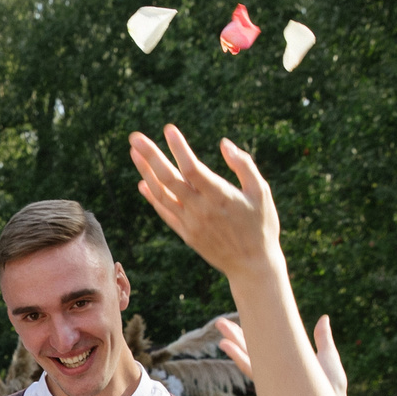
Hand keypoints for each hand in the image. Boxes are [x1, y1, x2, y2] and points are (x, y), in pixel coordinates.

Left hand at [130, 128, 282, 279]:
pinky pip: (164, 212)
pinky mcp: (186, 234)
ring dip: (145, 172)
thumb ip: (244, 165)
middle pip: (168, 179)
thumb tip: (224, 143)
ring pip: (161, 195)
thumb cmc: (261, 225)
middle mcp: (201, 209)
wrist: (252, 266)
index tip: (169, 129)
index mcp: (220, 196)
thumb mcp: (262, 192)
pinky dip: (152, 197)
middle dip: (150, 156)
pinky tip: (143, 183)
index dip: (178, 148)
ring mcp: (190, 223)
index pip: (192, 168)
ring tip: (134, 153)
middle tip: (134, 137)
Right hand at [215, 312, 349, 395]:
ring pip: (246, 356)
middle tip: (220, 322)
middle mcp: (274, 371)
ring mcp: (270, 377)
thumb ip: (322, 338)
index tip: (244, 318)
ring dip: (231, 342)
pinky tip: (225, 345)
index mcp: (286, 362)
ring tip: (219, 326)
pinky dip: (237, 356)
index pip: (265, 345)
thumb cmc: (332, 389)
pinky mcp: (269, 385)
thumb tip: (323, 318)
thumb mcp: (328, 356)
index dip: (253, 332)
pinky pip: (250, 368)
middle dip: (236, 335)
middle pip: (251, 349)